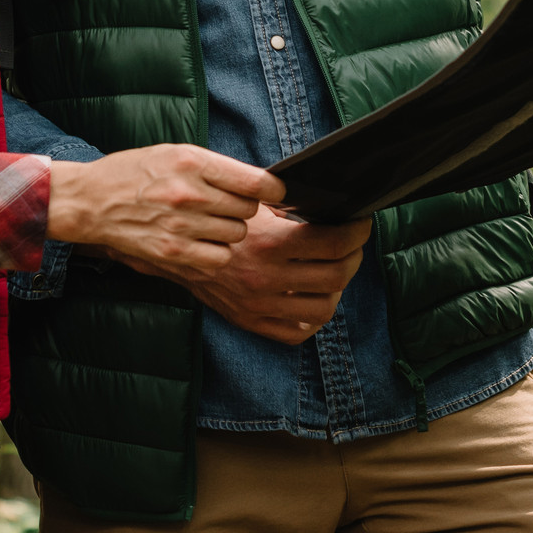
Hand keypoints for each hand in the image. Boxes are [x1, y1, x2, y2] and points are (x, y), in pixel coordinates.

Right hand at [46, 143, 284, 280]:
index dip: (273, 189)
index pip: (257, 181)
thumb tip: (261, 184)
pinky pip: (219, 258)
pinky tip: (202, 242)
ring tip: (207, 222)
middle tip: (223, 205)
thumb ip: (217, 167)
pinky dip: (216, 252)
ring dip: (229, 230)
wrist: (91, 200)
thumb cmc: (135, 173)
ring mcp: (180, 226)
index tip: (274, 192)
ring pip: (236, 234)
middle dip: (242, 207)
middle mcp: (189, 193)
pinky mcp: (172, 252)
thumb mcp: (176, 153)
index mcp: (193, 163)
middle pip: (248, 209)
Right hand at [132, 205, 370, 344]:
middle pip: (336, 275)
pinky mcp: (250, 321)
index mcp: (269, 244)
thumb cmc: (212, 217)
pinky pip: (297, 332)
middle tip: (352, 244)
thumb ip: (286, 204)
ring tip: (335, 268)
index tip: (361, 223)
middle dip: (353, 256)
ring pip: (324, 307)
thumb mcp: (248, 202)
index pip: (333, 243)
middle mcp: (266, 278)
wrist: (171, 249)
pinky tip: (312, 295)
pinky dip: (313, 316)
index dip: (356, 232)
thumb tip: (328, 201)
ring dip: (338, 287)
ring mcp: (259, 305)